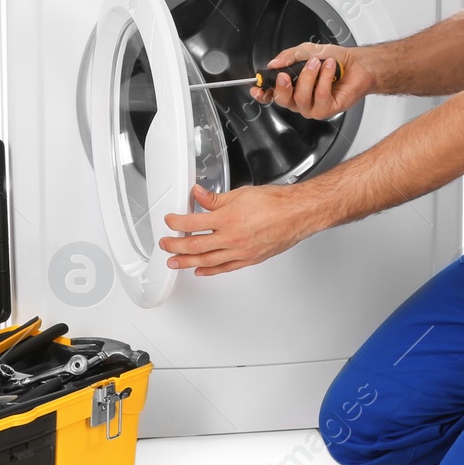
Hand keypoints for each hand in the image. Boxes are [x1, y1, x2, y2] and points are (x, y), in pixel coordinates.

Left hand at [161, 182, 323, 275]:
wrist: (298, 214)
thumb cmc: (276, 203)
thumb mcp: (240, 193)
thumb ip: (215, 198)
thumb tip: (198, 195)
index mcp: (227, 218)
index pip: (192, 223)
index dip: (176, 222)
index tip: (170, 221)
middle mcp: (232, 238)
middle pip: (195, 245)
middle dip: (175, 246)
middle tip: (165, 245)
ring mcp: (240, 252)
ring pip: (207, 261)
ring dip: (187, 262)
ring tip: (174, 262)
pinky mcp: (249, 260)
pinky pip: (225, 268)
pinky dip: (210, 271)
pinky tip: (200, 270)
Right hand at [253, 42, 375, 120]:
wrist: (357, 64)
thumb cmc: (334, 60)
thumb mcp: (307, 51)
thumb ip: (289, 56)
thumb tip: (273, 63)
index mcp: (292, 87)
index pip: (271, 95)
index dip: (262, 93)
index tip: (257, 87)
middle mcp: (300, 99)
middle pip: (283, 100)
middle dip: (283, 86)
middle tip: (287, 73)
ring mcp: (313, 107)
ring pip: (301, 98)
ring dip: (309, 77)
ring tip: (317, 63)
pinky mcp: (328, 110)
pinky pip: (320, 97)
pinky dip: (324, 79)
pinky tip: (330, 69)